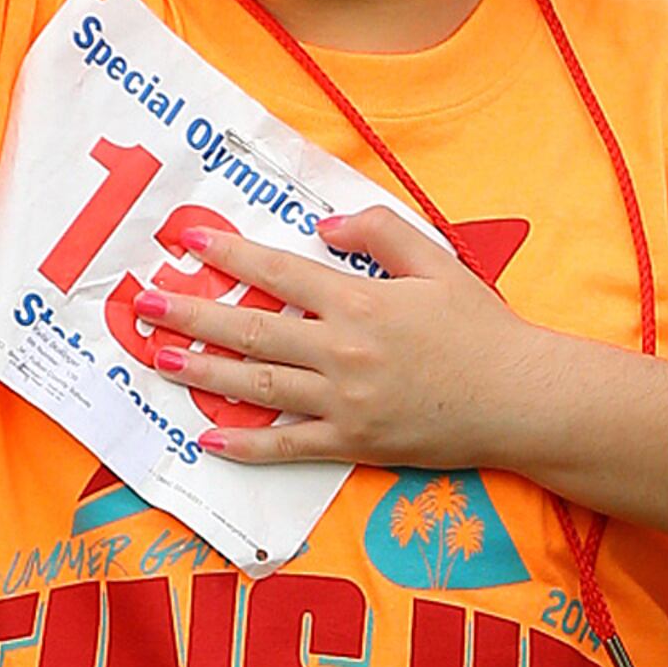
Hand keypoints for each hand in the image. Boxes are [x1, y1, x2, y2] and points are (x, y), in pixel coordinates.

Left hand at [140, 208, 576, 475]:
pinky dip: (245, 444)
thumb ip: (381, 232)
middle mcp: (342, 350)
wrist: (521, 399)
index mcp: (360, 301)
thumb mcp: (438, 261)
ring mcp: (344, 401)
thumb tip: (324, 223)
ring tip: (160, 359)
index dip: (230, 255)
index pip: (279, 273)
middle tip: (146, 305)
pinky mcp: (354, 443)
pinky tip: (207, 436)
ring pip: (258, 386)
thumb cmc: (483, 328)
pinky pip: (288, 444)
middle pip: (251, 329)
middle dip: (193, 314)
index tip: (189, 243)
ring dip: (203, 372)